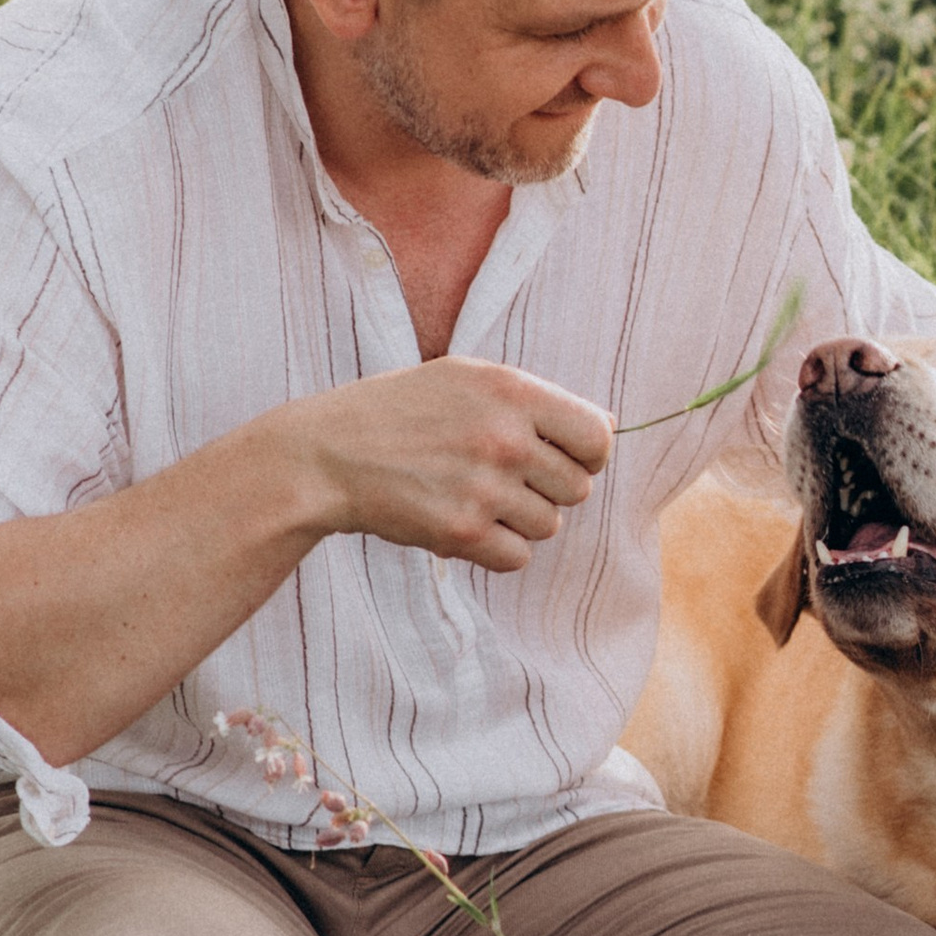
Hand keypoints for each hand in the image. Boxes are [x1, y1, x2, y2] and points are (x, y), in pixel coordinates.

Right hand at [285, 360, 612, 572]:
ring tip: (471, 495)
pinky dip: (496, 550)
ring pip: (548, 525)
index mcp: (512, 390)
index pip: (598, 438)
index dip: (587, 454)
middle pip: (578, 489)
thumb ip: (537, 400)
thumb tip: (608, 426)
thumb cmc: (401, 412)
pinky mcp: (461, 532)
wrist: (326, 455)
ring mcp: (483, 487)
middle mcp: (504, 438)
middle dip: (547, 489)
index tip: (561, 457)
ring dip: (517, 519)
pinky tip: (462, 523)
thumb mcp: (467, 379)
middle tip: (500, 478)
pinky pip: (518, 557)